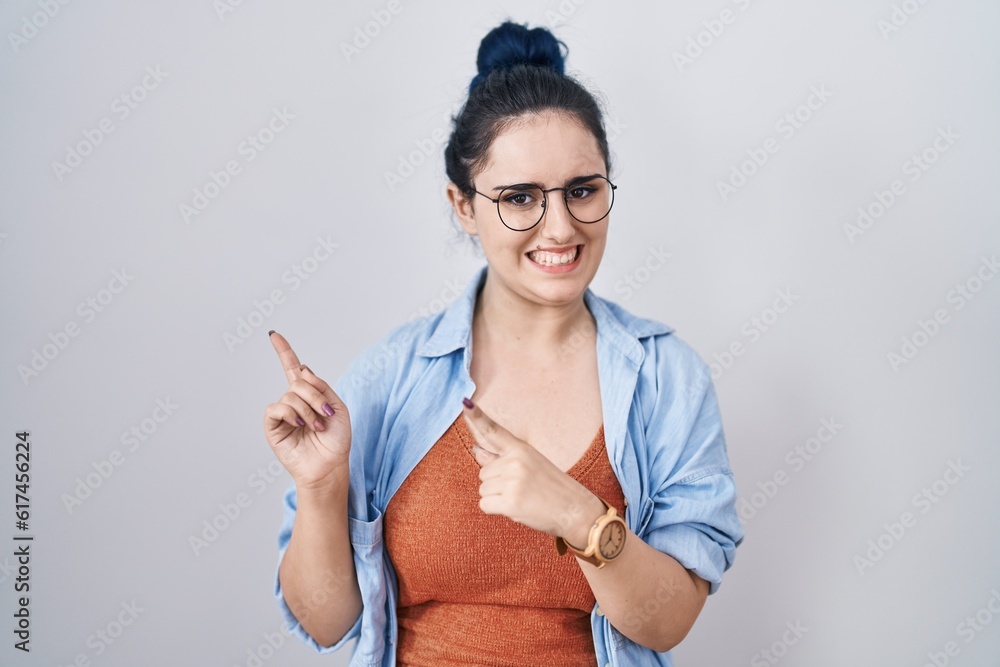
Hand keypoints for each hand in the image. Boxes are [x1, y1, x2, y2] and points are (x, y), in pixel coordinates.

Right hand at [263, 331, 351, 490]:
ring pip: (290, 395)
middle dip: (315, 396)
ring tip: (316, 427)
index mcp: (309, 395)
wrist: (331, 465)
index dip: (284, 351)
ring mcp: (282, 414)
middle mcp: (293, 401)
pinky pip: (276, 408)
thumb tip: (302, 369)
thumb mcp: (337, 407)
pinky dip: (291, 414)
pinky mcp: (273, 427)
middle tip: (325, 415)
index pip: (293, 368)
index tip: (274, 335)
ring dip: (308, 410)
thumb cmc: (336, 440)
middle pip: (298, 381)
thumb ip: (321, 386)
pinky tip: (300, 425)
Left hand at [462, 398, 602, 542]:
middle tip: (521, 489)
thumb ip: (502, 459)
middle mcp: (515, 461)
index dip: (477, 417)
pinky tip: (516, 508)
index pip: (495, 430)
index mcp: (521, 449)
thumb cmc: (552, 488)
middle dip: (496, 484)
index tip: (464, 402)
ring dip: (497, 497)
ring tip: (522, 497)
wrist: (575, 509)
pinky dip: (496, 509)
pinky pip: (485, 505)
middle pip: (483, 472)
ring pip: (483, 490)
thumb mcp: (530, 465)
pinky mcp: (511, 502)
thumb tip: (477, 450)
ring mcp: (513, 481)